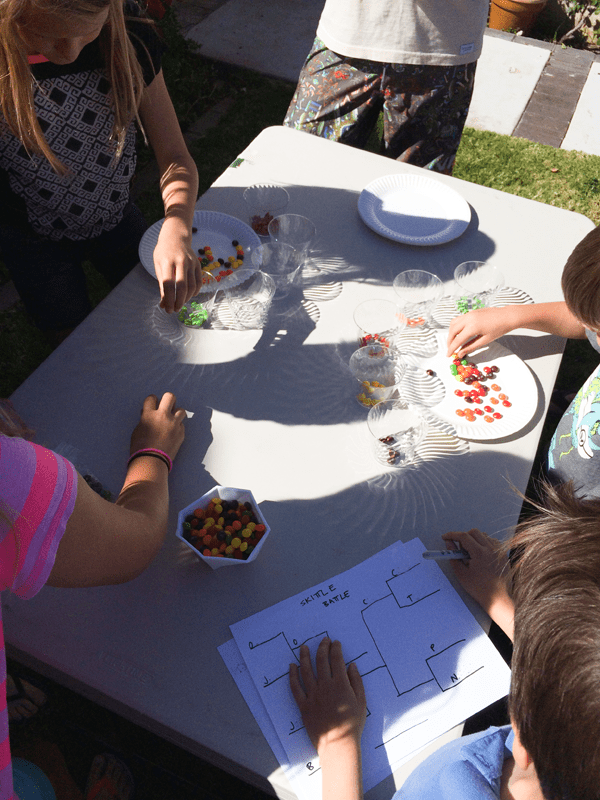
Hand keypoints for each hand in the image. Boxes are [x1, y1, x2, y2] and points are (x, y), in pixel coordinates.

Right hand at [129, 393, 185, 461]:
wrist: (151, 461)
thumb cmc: (140, 447)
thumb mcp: (137, 430)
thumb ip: (144, 419)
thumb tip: (147, 413)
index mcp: (149, 414)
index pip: (152, 398)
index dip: (152, 400)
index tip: (153, 404)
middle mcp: (163, 416)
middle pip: (170, 397)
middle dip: (168, 400)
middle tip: (166, 407)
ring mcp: (174, 424)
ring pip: (181, 410)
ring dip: (176, 414)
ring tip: (172, 420)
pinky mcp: (181, 433)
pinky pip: (182, 425)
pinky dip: (178, 427)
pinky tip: (173, 433)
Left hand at [153, 219, 202, 313]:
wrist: (176, 236)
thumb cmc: (164, 252)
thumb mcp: (158, 266)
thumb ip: (161, 285)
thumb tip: (163, 304)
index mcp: (167, 261)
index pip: (168, 284)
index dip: (168, 299)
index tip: (167, 309)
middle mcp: (181, 261)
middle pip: (182, 286)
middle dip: (178, 301)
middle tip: (174, 310)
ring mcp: (191, 263)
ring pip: (192, 286)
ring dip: (186, 299)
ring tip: (179, 304)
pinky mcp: (198, 265)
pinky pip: (198, 283)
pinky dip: (194, 293)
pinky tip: (188, 297)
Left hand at [289, 638, 365, 755]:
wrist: (339, 744)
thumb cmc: (353, 724)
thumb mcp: (361, 701)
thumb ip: (356, 681)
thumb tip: (352, 665)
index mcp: (340, 684)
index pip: (336, 660)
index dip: (335, 649)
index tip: (335, 642)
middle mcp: (325, 686)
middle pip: (321, 661)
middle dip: (322, 647)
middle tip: (323, 640)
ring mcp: (313, 695)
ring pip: (306, 671)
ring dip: (304, 656)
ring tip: (303, 647)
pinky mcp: (304, 705)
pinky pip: (295, 688)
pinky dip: (293, 676)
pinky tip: (292, 667)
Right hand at [442, 530, 513, 638]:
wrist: (499, 599)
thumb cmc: (479, 589)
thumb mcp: (461, 574)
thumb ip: (454, 556)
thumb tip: (449, 544)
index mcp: (480, 552)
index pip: (463, 536)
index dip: (452, 535)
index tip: (445, 537)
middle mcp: (491, 548)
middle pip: (474, 532)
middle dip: (464, 537)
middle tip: (459, 549)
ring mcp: (499, 551)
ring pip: (484, 536)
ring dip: (475, 540)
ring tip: (471, 554)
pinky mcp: (504, 555)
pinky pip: (492, 542)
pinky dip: (484, 544)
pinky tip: (481, 556)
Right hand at [446, 307, 518, 356]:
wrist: (507, 316)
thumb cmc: (499, 328)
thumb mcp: (485, 340)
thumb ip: (471, 347)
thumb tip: (461, 353)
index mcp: (472, 327)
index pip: (457, 340)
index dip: (452, 349)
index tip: (448, 355)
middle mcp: (468, 319)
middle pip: (452, 331)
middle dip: (449, 341)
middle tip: (450, 349)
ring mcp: (469, 314)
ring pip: (453, 323)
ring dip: (451, 333)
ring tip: (454, 341)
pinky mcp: (471, 312)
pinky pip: (458, 319)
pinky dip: (456, 326)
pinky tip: (459, 332)